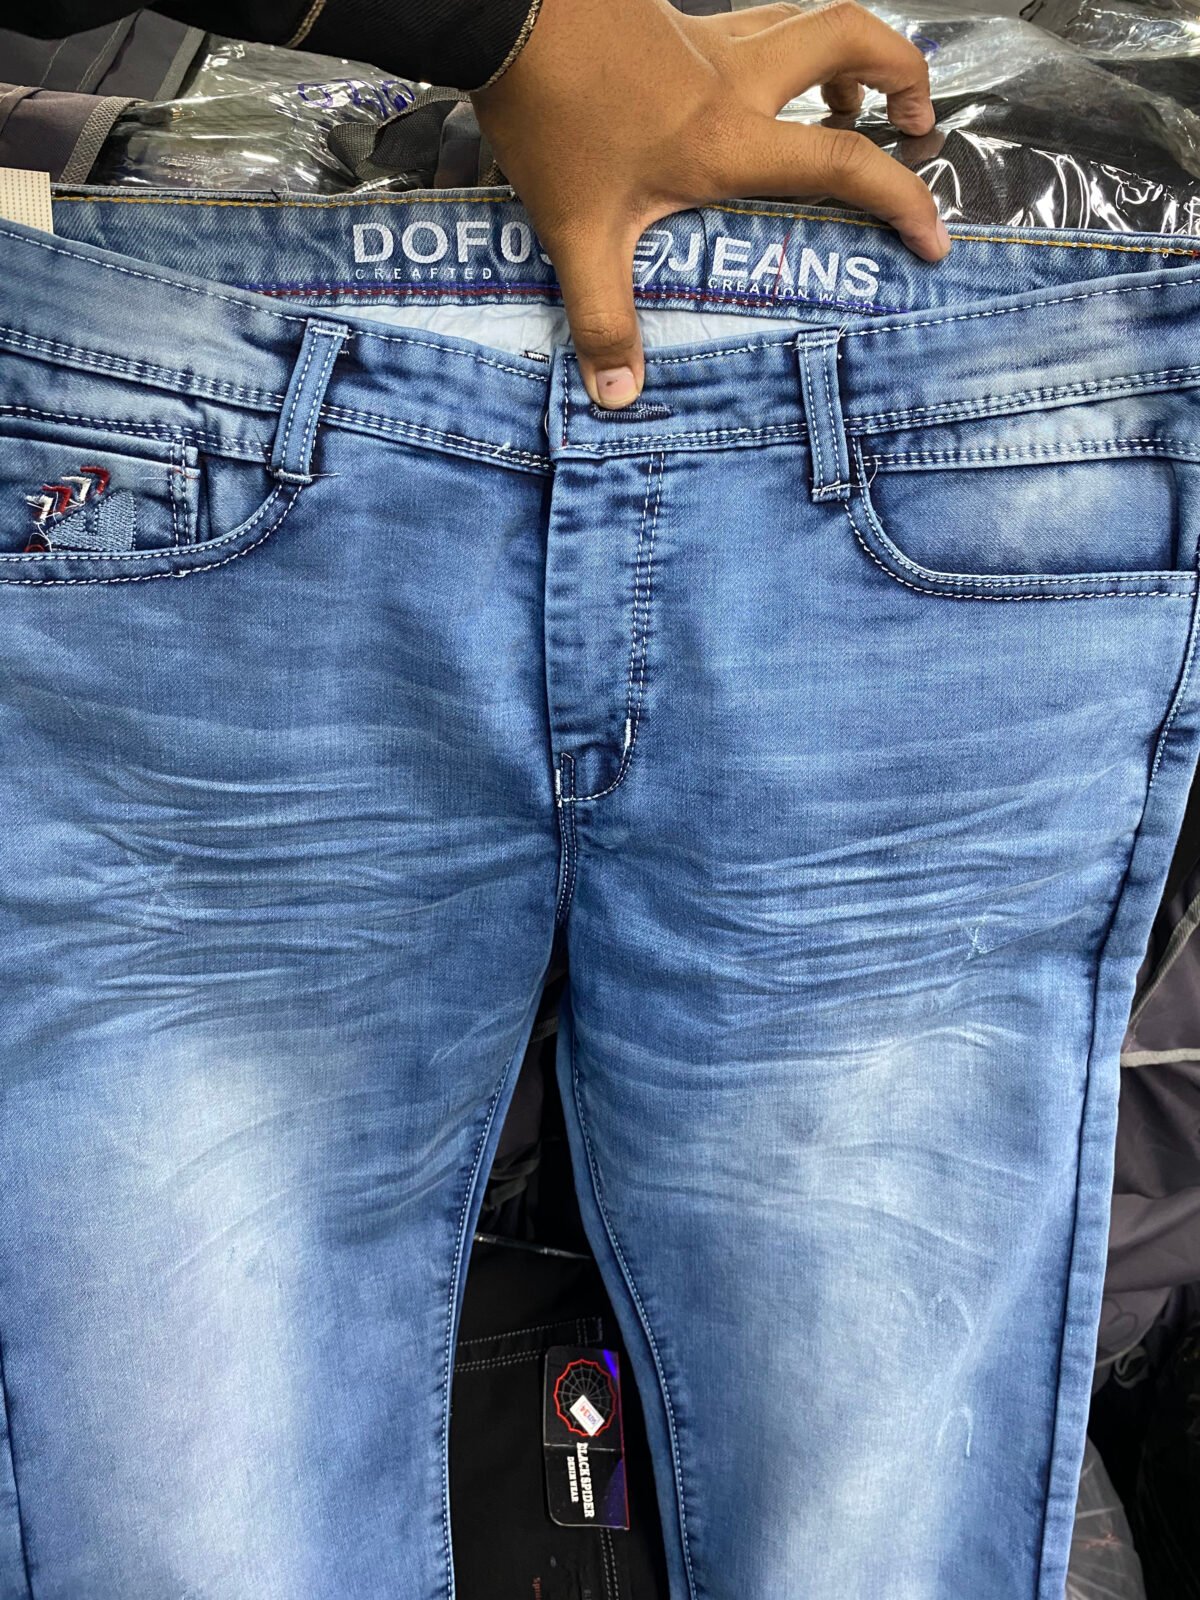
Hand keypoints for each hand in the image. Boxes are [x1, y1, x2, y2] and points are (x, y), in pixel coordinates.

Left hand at [471, 0, 945, 408]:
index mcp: (729, 138)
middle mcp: (734, 77)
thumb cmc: (549, 116)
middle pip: (855, 33)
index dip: (902, 200)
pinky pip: (749, 23)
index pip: (843, 162)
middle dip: (902, 69)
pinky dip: (773, 48)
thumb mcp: (575, 232)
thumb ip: (602, 314)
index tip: (933, 238)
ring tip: (843, 99)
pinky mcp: (671, 17)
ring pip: (803, 18)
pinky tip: (738, 89)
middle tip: (912, 117)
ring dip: (841, 53)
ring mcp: (705, 36)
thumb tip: (619, 394)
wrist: (504, 10)